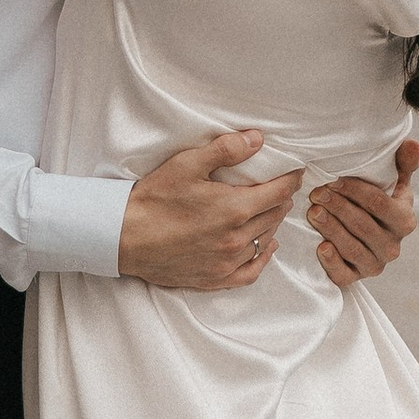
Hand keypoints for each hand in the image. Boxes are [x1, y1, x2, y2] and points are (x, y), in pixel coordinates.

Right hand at [118, 130, 304, 291]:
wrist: (123, 238)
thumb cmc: (153, 199)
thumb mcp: (187, 164)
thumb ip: (225, 150)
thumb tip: (258, 139)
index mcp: (234, 209)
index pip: (279, 192)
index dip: (291, 180)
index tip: (296, 172)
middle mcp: (236, 238)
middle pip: (275, 216)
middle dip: (281, 199)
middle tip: (281, 187)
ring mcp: (226, 262)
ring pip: (265, 240)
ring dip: (271, 223)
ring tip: (270, 210)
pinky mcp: (214, 278)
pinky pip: (251, 271)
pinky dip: (263, 258)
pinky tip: (266, 246)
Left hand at [309, 136, 418, 289]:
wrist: (365, 234)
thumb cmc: (378, 201)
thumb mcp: (392, 181)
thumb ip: (403, 163)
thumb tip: (413, 144)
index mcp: (405, 221)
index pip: (380, 204)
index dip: (355, 191)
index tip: (334, 179)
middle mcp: (393, 247)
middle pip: (362, 225)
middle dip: (338, 206)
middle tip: (317, 192)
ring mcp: (375, 264)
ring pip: (352, 248)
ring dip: (330, 228)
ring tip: (312, 211)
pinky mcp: (356, 278)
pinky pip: (344, 275)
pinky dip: (331, 262)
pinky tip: (320, 246)